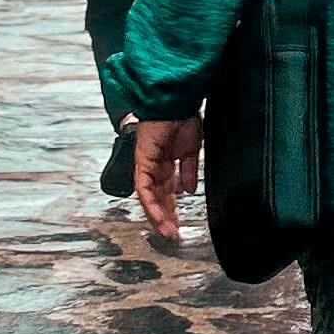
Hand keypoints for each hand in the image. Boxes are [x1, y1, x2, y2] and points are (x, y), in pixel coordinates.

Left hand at [133, 114, 203, 244]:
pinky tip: (161, 217)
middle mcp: (154, 165)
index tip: (180, 222)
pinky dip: (152, 204)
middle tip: (174, 233)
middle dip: (166, 216)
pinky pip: (144, 189)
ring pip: (150, 198)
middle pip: (158, 197)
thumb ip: (188, 171)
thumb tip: (191, 190)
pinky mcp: (142, 162)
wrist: (176, 101)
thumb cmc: (183, 117)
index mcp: (166, 161)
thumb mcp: (190, 149)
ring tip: (168, 232)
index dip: (172, 207)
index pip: (167, 190)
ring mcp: (146, 164)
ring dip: (159, 216)